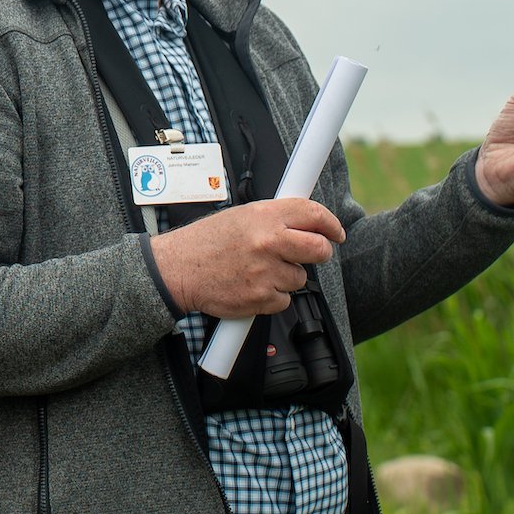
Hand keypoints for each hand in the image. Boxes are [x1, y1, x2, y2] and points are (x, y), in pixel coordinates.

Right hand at [150, 197, 346, 317]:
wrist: (177, 270)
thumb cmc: (205, 243)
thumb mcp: (239, 217)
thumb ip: (273, 218)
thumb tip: (306, 221)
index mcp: (263, 216)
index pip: (313, 214)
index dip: (331, 224)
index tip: (336, 232)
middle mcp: (268, 241)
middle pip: (319, 249)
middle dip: (320, 252)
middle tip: (310, 254)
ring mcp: (265, 271)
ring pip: (301, 278)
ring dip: (286, 277)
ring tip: (259, 270)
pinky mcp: (261, 297)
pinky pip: (284, 300)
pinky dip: (272, 296)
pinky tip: (251, 286)